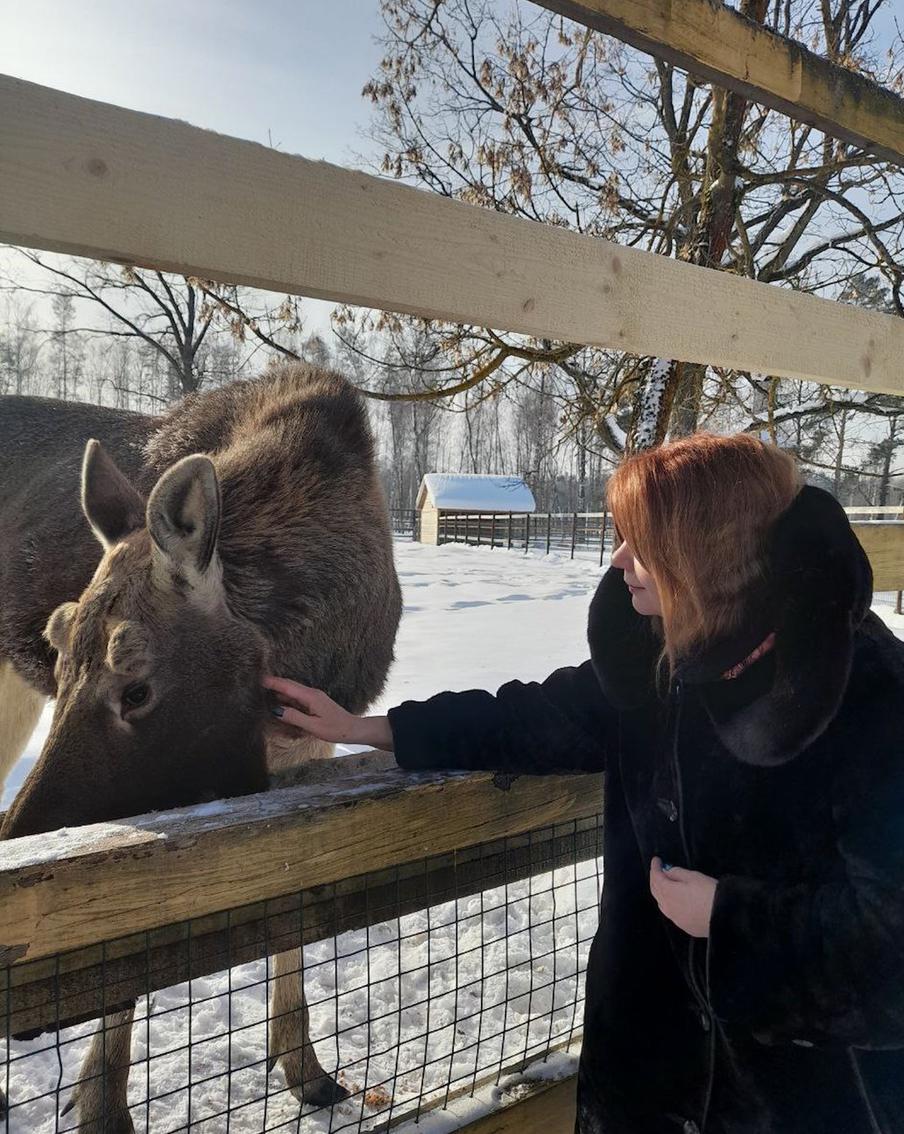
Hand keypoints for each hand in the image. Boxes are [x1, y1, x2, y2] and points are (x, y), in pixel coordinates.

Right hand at [262, 676, 393, 749]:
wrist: (353, 729)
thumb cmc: (335, 729)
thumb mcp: (313, 726)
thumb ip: (295, 717)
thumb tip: (277, 710)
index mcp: (310, 696)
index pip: (288, 686)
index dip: (273, 682)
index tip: (259, 678)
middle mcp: (311, 694)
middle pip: (289, 686)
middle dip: (274, 683)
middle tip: (257, 682)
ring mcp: (313, 698)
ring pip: (293, 692)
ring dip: (279, 690)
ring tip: (263, 690)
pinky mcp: (315, 703)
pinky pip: (297, 698)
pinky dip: (286, 698)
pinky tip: (279, 701)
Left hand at [649, 857, 716, 937]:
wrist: (724, 917)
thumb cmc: (709, 892)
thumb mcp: (693, 876)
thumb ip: (677, 872)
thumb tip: (667, 871)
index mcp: (668, 892)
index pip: (656, 877)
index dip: (655, 867)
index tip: (656, 860)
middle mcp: (668, 907)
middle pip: (655, 890)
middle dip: (655, 879)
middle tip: (658, 870)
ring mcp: (675, 919)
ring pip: (662, 903)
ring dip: (660, 892)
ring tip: (664, 884)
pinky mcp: (685, 926)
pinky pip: (671, 913)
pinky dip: (669, 904)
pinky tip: (675, 901)